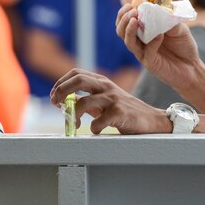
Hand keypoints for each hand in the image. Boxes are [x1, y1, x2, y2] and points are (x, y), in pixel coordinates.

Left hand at [50, 68, 169, 134]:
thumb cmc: (123, 111)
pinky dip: (93, 128)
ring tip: (75, 125)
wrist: (151, 120)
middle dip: (62, 91)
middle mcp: (106, 86)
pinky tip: (96, 131)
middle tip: (55, 104)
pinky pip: (99, 121)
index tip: (54, 96)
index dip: (61, 83)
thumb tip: (64, 102)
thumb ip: (86, 99)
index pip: (76, 73)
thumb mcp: (103, 101)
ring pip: (85, 102)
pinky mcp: (120, 112)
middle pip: (78, 80)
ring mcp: (113, 98)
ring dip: (74, 115)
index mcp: (101, 81)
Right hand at [116, 4, 200, 91]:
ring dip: (129, 30)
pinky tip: (160, 36)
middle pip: (120, 30)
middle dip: (123, 19)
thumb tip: (160, 10)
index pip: (126, 19)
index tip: (131, 4)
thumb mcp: (179, 28)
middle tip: (133, 12)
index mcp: (143, 30)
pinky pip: (146, 53)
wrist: (192, 67)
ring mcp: (143, 52)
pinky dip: (152, 43)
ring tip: (135, 20)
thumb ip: (169, 19)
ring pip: (128, 42)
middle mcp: (140, 41)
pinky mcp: (150, 63)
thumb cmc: (184, 45)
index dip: (124, 12)